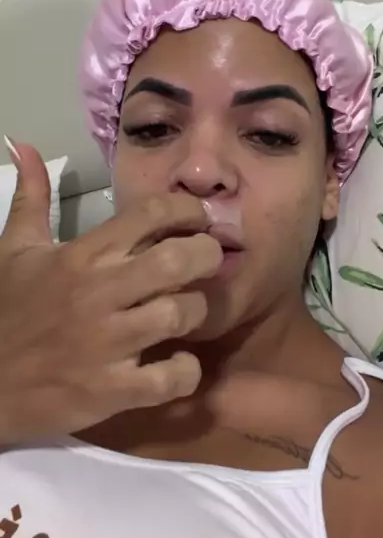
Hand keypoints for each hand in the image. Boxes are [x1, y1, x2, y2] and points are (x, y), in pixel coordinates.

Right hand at [0, 141, 221, 442]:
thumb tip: (23, 146)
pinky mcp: (111, 390)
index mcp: (82, 254)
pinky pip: (172, 379)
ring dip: (195, 311)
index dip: (188, 210)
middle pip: (181, 259)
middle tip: (205, 262)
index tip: (196, 220)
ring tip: (185, 310)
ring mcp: (108, 344)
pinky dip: (185, 372)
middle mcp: (99, 292)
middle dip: (206, 255)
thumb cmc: (3, 309)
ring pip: (182, 314)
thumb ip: (31, 197)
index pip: (152, 213)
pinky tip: (173, 364)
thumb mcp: (14, 248)